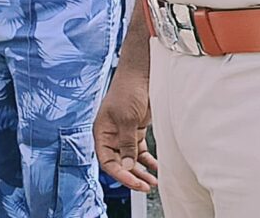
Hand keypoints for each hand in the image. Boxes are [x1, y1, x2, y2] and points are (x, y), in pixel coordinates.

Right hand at [94, 71, 156, 192]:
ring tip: (153, 181)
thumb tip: (126, 166)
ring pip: (130, 160)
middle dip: (132, 176)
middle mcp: (111, 136)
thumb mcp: (127, 119)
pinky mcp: (136, 131)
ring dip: (141, 171)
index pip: (107, 161)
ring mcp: (124, 134)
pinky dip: (148, 161)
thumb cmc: (128, 90)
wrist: (141, 74)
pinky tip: (157, 168)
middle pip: (119, 163)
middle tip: (146, 186)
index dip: (120, 175)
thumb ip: (126, 144)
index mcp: (102, 133)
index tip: (135, 182)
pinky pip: (140, 151)